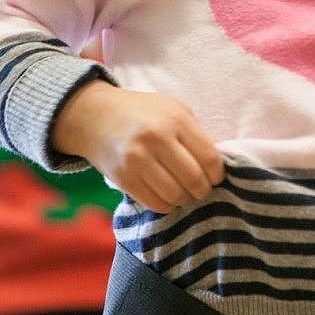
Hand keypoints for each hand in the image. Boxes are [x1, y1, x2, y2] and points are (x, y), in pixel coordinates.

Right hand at [51, 80, 224, 213]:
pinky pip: (155, 203)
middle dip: (203, 190)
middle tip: (202, 190)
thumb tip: (217, 164)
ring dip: (185, 200)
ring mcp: (138, 161)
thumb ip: (195, 133)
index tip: (216, 177)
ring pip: (175, 195)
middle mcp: (156, 139)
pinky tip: (168, 197)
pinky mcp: (124, 179)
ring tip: (185, 194)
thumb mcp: (173, 109)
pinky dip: (167, 205)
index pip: (209, 156)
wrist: (96, 116)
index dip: (217, 173)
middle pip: (193, 179)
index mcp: (175, 119)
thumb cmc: (143, 112)